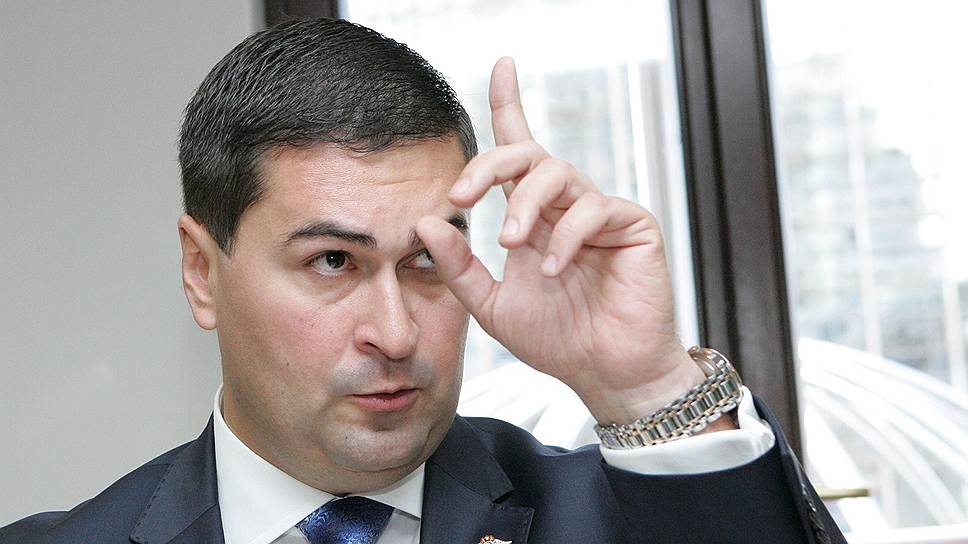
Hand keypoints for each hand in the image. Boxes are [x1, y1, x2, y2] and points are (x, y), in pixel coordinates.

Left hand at [417, 58, 712, 424]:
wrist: (605, 374)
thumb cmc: (556, 338)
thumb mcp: (491, 306)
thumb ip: (459, 268)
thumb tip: (427, 220)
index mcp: (535, 216)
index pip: (519, 151)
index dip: (510, 104)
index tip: (502, 65)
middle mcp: (566, 206)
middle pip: (528, 154)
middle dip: (490, 165)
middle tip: (463, 196)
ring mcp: (601, 212)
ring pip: (559, 173)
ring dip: (525, 204)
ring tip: (511, 243)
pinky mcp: (633, 225)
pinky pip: (595, 208)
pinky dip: (565, 235)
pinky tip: (550, 267)